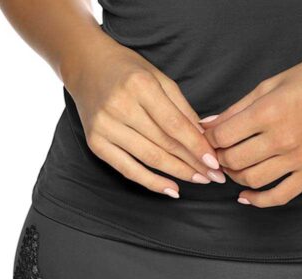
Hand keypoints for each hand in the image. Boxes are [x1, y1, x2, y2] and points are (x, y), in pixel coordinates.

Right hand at [65, 42, 224, 197]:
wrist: (86, 65)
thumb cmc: (129, 71)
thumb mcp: (160, 79)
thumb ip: (183, 109)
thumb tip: (205, 140)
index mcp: (140, 85)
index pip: (175, 125)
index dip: (197, 147)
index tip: (215, 162)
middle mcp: (119, 106)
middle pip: (165, 144)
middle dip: (193, 163)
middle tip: (215, 177)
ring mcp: (105, 126)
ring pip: (150, 159)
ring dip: (179, 174)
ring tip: (200, 180)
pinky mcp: (95, 143)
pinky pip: (128, 170)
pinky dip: (152, 183)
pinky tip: (173, 189)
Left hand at [201, 50, 301, 206]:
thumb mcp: (271, 84)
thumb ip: (237, 108)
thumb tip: (207, 125)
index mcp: (270, 111)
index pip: (223, 136)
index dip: (210, 139)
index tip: (210, 137)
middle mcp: (283, 138)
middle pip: (233, 160)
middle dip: (220, 157)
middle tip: (220, 151)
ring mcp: (300, 159)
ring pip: (252, 180)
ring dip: (235, 176)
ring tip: (235, 166)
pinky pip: (279, 196)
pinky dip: (258, 200)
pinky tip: (245, 196)